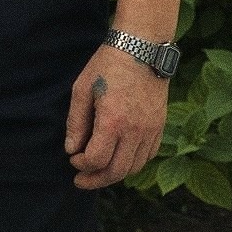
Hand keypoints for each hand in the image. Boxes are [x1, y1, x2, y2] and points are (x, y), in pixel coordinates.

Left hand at [66, 44, 169, 188]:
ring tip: (99, 173)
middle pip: (117, 170)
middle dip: (96, 179)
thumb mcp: (82, 90)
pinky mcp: (160, 127)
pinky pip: (148, 156)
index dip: (81, 165)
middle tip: (81, 181)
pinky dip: (133, 164)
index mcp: (113, 122)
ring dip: (115, 174)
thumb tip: (71, 149)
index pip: (97, 159)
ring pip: (135, 167)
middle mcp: (135, 131)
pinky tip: (120, 160)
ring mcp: (151, 130)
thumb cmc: (107, 66)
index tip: (72, 159)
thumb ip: (76, 123)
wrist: (141, 50)